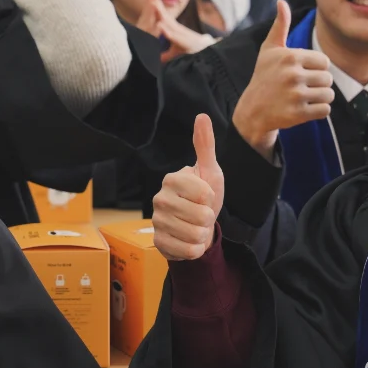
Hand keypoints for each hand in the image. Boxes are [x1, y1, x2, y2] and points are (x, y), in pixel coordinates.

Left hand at [136, 0, 214, 60]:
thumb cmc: (190, 51)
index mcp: (173, 29)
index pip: (162, 16)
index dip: (155, 7)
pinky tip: (160, 26)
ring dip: (160, 13)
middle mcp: (176, 30)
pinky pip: (173, 36)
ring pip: (168, 23)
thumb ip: (166, 55)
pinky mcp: (183, 43)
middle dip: (157, 3)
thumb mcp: (176, 52)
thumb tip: (157, 60)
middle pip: (164, 15)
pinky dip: (166, 31)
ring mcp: (180, 35)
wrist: (206, 53)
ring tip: (153, 3)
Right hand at [152, 114, 225, 261]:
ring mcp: (157, 221)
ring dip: (202, 234)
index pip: (204, 194)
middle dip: (208, 218)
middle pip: (201, 216)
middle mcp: (159, 198)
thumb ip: (205, 145)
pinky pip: (188, 251)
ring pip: (195, 235)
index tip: (205, 196)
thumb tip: (201, 116)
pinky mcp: (158, 242)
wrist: (196, 225)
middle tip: (201, 214)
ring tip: (195, 226)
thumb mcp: (210, 171)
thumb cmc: (204, 196)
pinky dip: (195, 248)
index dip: (211, 198)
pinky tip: (188, 239)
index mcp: (172, 179)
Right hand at [230, 0, 333, 158]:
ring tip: (304, 98)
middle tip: (302, 87)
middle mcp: (292, 75)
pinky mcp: (298, 114)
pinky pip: (325, 110)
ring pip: (329, 94)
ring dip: (320, 98)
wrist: (252, 111)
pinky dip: (318, 111)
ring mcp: (295, 96)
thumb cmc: (264, 76)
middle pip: (328, 78)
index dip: (316, 68)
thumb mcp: (269, 50)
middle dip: (318, 84)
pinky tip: (304, 109)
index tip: (302, 72)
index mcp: (290, 57)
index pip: (324, 61)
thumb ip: (280, 26)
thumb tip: (282, 2)